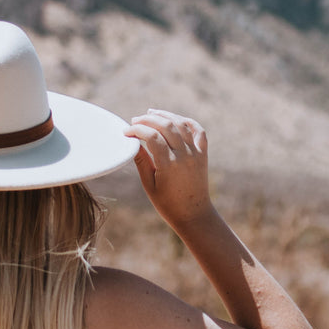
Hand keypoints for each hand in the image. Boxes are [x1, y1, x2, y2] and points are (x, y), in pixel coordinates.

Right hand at [125, 110, 212, 233]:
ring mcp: (196, 153)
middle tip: (135, 120)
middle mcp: (184, 155)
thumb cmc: (168, 204)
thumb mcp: (149, 185)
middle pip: (166, 125)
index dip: (137, 130)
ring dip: (165, 115)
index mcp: (169, 165)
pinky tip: (174, 120)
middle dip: (148, 119)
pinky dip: (186, 121)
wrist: (194, 214)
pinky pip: (197, 130)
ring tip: (151, 113)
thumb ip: (142, 161)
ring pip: (181, 124)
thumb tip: (132, 142)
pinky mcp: (203, 154)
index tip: (126, 132)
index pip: (151, 136)